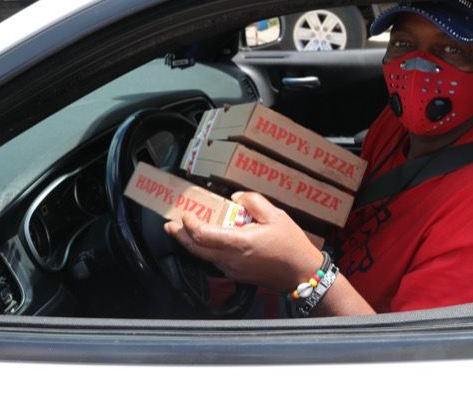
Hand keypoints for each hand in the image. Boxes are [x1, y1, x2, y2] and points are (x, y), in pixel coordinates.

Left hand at [164, 191, 322, 293]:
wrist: (302, 273)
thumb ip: (253, 202)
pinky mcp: (237, 275)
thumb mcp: (276, 215)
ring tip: (185, 231)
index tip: (186, 214)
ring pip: (205, 257)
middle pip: (196, 249)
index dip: (189, 224)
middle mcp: (231, 259)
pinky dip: (207, 250)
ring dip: (193, 243)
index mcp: (239, 243)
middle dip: (180, 236)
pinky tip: (209, 242)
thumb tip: (236, 198)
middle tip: (170, 225)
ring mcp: (233, 269)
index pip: (203, 235)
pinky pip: (216, 261)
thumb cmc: (291, 246)